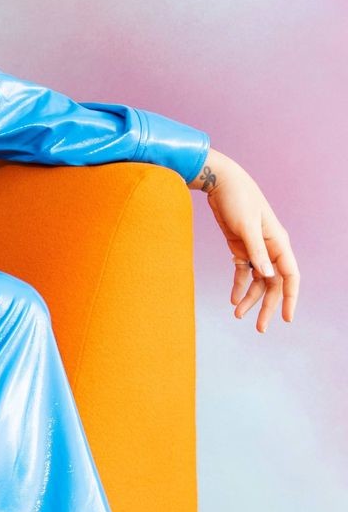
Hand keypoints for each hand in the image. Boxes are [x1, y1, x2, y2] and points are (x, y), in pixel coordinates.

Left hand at [190, 148, 298, 331]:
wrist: (220, 183)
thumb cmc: (237, 200)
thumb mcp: (246, 226)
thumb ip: (257, 252)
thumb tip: (268, 276)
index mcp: (278, 243)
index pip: (290, 275)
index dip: (290, 297)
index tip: (286, 317)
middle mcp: (270, 248)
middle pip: (273, 283)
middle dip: (268, 306)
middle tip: (260, 328)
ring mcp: (256, 249)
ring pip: (258, 281)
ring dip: (250, 299)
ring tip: (238, 315)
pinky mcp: (240, 248)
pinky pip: (243, 272)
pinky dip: (239, 287)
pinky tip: (234, 300)